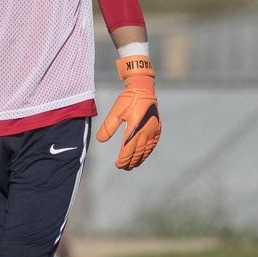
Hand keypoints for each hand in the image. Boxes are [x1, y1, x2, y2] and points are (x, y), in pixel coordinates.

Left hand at [95, 54, 159, 169]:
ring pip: (146, 150)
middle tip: (124, 168)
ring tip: (132, 166)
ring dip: (139, 159)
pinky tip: (143, 156)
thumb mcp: (115, 111)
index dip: (123, 159)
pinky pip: (153, 144)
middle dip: (130, 162)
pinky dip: (147, 152)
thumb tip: (100, 140)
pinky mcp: (157, 128)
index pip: (128, 149)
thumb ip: (108, 126)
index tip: (118, 165)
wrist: (144, 89)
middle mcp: (145, 131)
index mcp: (134, 128)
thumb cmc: (128, 99)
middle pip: (137, 152)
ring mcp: (153, 131)